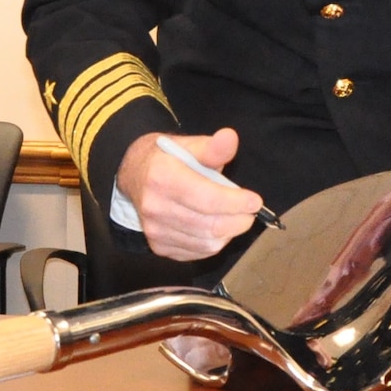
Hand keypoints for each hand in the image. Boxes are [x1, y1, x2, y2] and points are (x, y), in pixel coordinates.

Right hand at [116, 127, 262, 260]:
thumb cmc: (169, 159)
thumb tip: (230, 137)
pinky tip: (217, 228)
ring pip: (205, 243)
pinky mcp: (158, 247)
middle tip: (251, 214)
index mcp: (163, 177)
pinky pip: (196, 252)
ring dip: (228, 233)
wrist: (135, 175)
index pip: (207, 198)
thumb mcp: (189, 146)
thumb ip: (212, 147)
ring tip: (235, 219)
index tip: (255, 201)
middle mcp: (156, 207)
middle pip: (208, 225)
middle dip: (238, 221)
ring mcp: (155, 230)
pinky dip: (213, 243)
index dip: (235, 202)